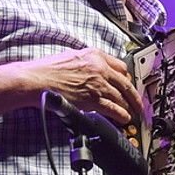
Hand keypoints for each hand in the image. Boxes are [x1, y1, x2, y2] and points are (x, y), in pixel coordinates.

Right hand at [24, 48, 141, 124]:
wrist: (35, 80)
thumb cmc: (47, 69)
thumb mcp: (71, 56)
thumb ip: (88, 62)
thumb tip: (96, 70)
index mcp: (94, 55)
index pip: (121, 66)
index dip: (127, 78)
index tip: (128, 84)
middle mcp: (99, 68)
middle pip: (125, 83)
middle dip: (134, 95)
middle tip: (138, 103)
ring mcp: (98, 84)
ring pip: (121, 97)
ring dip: (128, 107)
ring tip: (131, 113)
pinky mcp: (93, 100)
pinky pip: (113, 108)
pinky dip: (121, 115)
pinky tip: (124, 118)